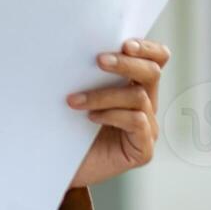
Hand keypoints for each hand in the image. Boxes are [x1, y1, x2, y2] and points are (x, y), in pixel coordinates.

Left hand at [66, 38, 168, 188]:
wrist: (54, 166)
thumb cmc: (63, 125)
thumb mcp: (76, 91)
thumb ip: (87, 72)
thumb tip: (79, 43)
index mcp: (134, 85)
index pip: (156, 59)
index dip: (147, 48)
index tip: (125, 43)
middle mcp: (145, 105)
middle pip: (152, 72)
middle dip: (126, 63)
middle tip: (99, 60)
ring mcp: (147, 129)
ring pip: (138, 97)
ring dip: (103, 94)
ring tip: (73, 100)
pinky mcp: (142, 150)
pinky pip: (136, 122)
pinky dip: (112, 115)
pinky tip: (90, 118)